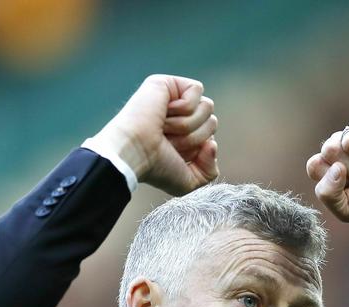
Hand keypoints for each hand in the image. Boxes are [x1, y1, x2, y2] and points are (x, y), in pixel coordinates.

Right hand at [89, 74, 218, 195]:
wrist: (135, 153)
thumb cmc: (156, 168)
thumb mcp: (188, 181)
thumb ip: (209, 171)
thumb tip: (212, 144)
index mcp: (183, 136)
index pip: (211, 136)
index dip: (199, 148)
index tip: (175, 153)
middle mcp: (179, 116)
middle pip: (212, 121)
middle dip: (194, 137)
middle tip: (169, 140)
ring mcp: (172, 98)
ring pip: (207, 106)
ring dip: (188, 124)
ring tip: (164, 127)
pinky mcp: (166, 84)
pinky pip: (196, 89)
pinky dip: (185, 106)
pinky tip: (164, 112)